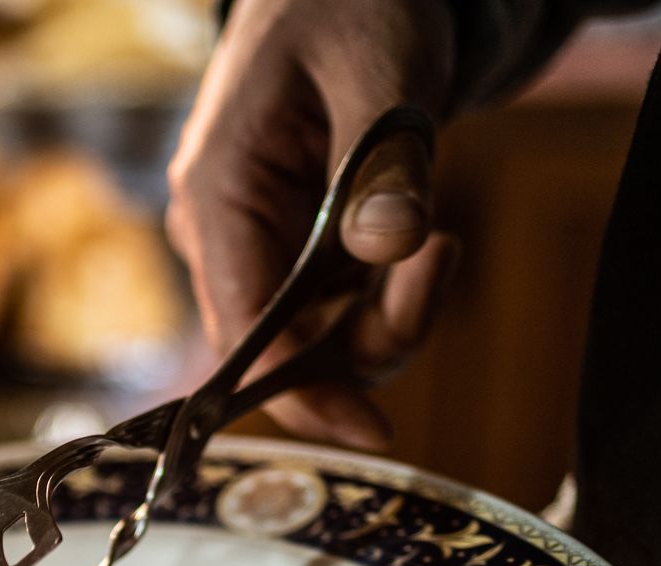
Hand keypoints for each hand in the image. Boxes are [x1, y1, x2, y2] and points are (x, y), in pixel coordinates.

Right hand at [169, 0, 463, 448]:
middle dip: (375, 330)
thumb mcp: (379, 69)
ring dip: (393, 310)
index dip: (298, 390)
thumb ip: (383, 164)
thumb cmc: (348, 4)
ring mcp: (257, 246)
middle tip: (445, 252)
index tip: (367, 427)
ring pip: (322, 336)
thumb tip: (386, 249)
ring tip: (438, 234)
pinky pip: (340, 307)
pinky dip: (391, 291)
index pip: (242, 330)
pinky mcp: (294, 248)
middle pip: (289, 347)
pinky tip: (422, 233)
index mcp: (216, 196)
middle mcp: (223, 236)